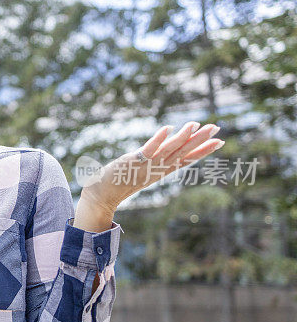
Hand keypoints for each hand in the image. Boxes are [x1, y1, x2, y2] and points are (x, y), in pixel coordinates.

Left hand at [83, 121, 224, 211]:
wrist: (101, 197)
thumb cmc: (119, 183)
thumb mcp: (142, 171)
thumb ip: (152, 162)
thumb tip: (162, 153)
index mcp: (161, 171)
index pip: (186, 159)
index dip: (202, 150)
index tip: (219, 141)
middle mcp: (157, 168)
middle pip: (183, 153)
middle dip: (200, 140)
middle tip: (216, 127)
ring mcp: (146, 165)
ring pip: (169, 150)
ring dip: (183, 137)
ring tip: (196, 124)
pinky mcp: (133, 162)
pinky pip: (148, 149)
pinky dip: (158, 139)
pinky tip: (168, 128)